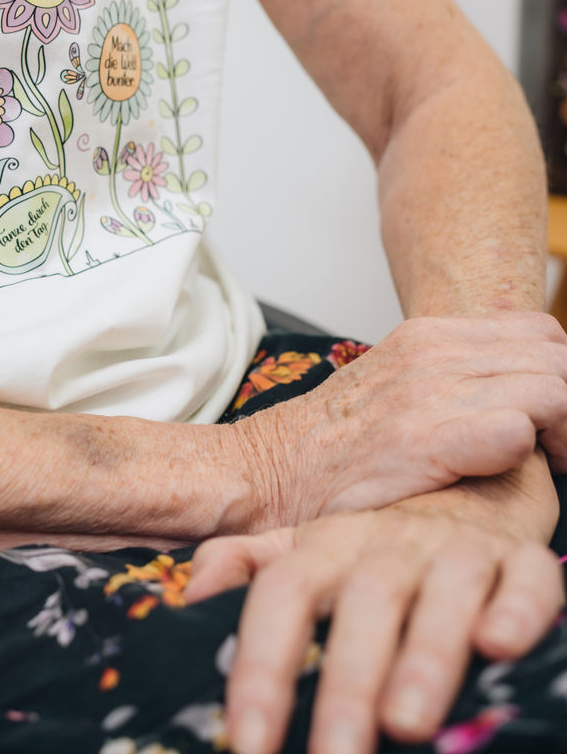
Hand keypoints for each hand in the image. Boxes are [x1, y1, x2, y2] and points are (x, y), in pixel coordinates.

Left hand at [185, 459, 563, 753]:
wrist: (464, 485)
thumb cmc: (375, 544)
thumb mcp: (308, 550)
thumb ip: (250, 566)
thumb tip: (189, 593)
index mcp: (327, 547)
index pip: (282, 598)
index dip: (262, 668)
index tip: (247, 744)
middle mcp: (388, 545)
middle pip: (362, 603)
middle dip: (346, 684)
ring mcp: (455, 549)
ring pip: (441, 592)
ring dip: (425, 655)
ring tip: (405, 722)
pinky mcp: (518, 559)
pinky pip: (526, 578)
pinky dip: (517, 608)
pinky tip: (498, 646)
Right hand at [237, 312, 566, 530]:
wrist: (270, 470)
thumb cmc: (340, 447)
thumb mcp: (399, 385)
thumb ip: (453, 374)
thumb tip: (518, 389)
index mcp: (429, 335)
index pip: (540, 332)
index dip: (562, 373)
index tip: (556, 420)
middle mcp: (431, 352)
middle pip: (554, 357)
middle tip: (562, 451)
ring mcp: (427, 393)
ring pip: (551, 389)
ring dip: (565, 432)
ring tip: (552, 467)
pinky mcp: (421, 441)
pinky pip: (512, 430)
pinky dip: (531, 450)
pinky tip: (520, 474)